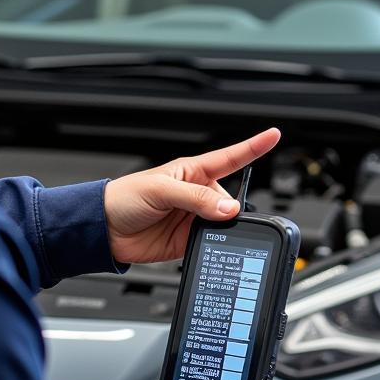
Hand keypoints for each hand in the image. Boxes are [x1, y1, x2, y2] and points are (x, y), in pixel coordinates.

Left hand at [103, 128, 280, 264]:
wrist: (104, 230)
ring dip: (224, 228)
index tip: (275, 135)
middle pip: (231, 198)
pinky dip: (216, 244)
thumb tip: (228, 208)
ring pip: (225, 222)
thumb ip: (196, 198)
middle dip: (232, 208)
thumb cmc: (124, 198)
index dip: (253, 147)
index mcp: (191, 171)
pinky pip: (213, 241)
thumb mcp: (161, 190)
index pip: (230, 157)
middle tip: (216, 215)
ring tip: (201, 229)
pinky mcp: (188, 239)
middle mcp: (197, 193)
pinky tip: (209, 244)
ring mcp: (194, 217)